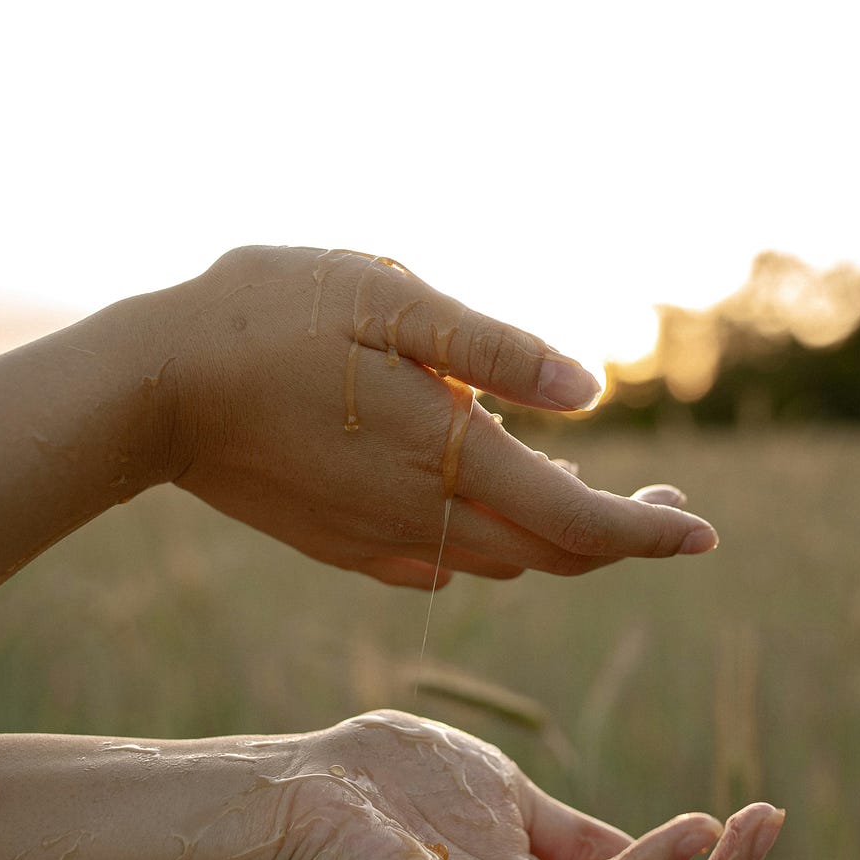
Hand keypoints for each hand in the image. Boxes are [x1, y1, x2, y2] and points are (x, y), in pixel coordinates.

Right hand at [155, 247, 717, 587]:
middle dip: (619, 535)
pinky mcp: (346, 545)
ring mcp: (382, 541)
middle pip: (551, 553)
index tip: (704, 534)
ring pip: (501, 560)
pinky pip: (444, 560)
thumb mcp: (393, 299)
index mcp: (450, 459)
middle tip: (664, 504)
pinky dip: (494, 538)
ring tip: (586, 490)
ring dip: (558, 536)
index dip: (650, 534)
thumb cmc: (269, 319)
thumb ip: (498, 350)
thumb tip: (590, 394)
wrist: (155, 391)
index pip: (581, 522)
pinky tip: (491, 499)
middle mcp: (426, 518)